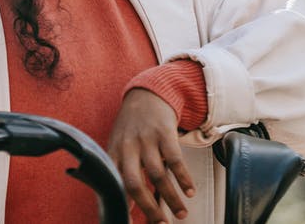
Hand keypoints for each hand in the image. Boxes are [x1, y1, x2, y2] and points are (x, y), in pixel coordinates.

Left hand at [107, 89, 195, 221]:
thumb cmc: (132, 128)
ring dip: (171, 197)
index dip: (122, 205)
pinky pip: (175, 159)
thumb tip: (128, 207)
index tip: (131, 223)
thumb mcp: (120, 147)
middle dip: (148, 208)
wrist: (146, 95)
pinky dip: (183, 178)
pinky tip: (190, 191)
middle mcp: (127, 148)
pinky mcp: (164, 133)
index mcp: (114, 153)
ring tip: (181, 213)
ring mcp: (146, 140)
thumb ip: (123, 175)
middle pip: (134, 183)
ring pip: (157, 174)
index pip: (114, 184)